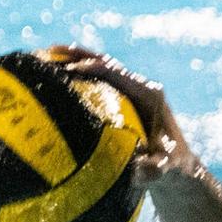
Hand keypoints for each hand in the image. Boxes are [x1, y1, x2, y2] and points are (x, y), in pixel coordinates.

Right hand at [50, 46, 197, 187]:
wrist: (177, 164)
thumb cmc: (172, 165)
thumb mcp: (165, 167)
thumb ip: (156, 168)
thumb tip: (145, 170)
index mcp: (149, 94)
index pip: (117, 74)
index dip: (93, 68)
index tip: (69, 69)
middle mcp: (140, 86)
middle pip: (105, 62)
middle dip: (78, 55)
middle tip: (48, 51)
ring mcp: (131, 90)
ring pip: (99, 67)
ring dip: (74, 59)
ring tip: (43, 55)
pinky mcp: (122, 97)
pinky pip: (97, 81)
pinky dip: (76, 75)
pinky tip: (52, 77)